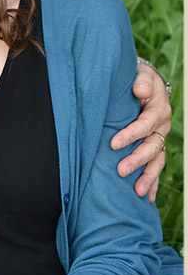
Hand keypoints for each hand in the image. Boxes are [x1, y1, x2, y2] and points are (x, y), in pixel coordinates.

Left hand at [112, 60, 170, 199]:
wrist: (141, 83)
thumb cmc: (136, 79)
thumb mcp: (140, 75)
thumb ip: (141, 82)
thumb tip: (140, 90)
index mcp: (157, 108)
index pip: (145, 123)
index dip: (131, 134)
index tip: (114, 144)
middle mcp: (161, 126)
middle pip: (153, 146)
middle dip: (138, 159)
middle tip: (121, 170)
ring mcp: (159, 138)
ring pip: (157, 160)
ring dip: (148, 176)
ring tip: (138, 192)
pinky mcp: (154, 147)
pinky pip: (156, 167)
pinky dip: (153, 182)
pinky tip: (147, 198)